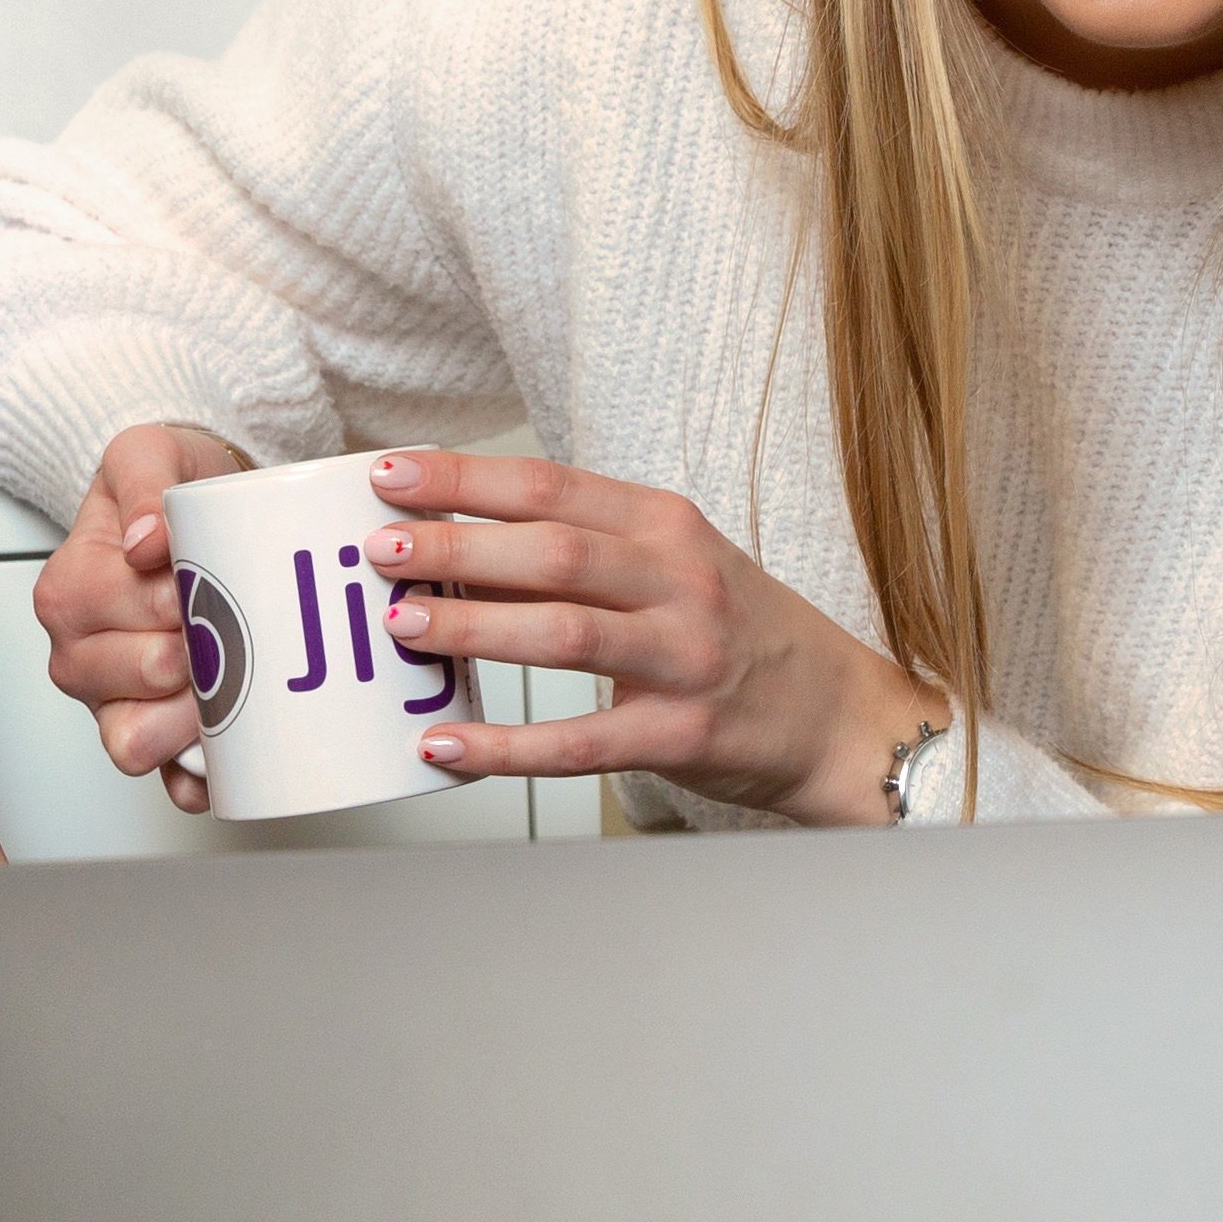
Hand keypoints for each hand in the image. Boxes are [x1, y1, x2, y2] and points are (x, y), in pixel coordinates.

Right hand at [30, 420, 253, 810]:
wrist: (192, 512)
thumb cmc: (165, 490)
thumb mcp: (148, 451)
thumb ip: (144, 478)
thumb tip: (147, 541)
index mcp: (68, 592)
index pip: (124, 612)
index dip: (184, 599)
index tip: (211, 578)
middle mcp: (78, 654)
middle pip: (141, 677)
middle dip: (202, 653)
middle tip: (236, 624)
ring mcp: (109, 703)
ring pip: (137, 742)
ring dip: (196, 718)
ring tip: (235, 681)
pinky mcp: (146, 736)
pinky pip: (167, 780)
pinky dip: (200, 774)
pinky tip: (232, 749)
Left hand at [357, 450, 942, 826]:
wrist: (840, 716)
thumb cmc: (743, 634)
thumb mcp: (675, 569)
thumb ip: (583, 555)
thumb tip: (459, 549)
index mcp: (668, 526)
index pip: (553, 486)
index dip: (465, 478)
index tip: (392, 474)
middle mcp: (681, 582)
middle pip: (554, 550)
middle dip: (456, 545)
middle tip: (382, 550)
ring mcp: (685, 658)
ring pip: (564, 633)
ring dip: (474, 627)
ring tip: (403, 624)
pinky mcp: (682, 734)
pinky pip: (580, 742)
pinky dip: (505, 747)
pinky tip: (446, 745)